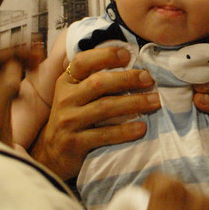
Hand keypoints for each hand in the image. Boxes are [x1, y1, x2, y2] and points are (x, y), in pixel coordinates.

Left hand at [0, 44, 40, 146]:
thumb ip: (4, 91)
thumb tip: (14, 68)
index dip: (14, 50)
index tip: (34, 51)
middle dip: (18, 53)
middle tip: (39, 54)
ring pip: (1, 71)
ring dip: (19, 64)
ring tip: (37, 65)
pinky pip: (4, 84)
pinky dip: (17, 80)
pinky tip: (26, 93)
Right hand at [30, 46, 160, 179]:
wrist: (52, 155)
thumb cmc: (72, 120)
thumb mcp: (74, 96)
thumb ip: (93, 80)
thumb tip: (130, 62)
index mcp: (66, 83)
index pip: (82, 62)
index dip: (104, 55)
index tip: (127, 54)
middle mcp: (65, 99)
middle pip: (98, 83)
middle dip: (127, 79)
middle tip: (149, 78)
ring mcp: (68, 122)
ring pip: (104, 108)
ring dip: (134, 103)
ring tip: (156, 101)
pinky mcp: (74, 143)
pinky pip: (104, 134)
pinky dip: (125, 131)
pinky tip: (142, 128)